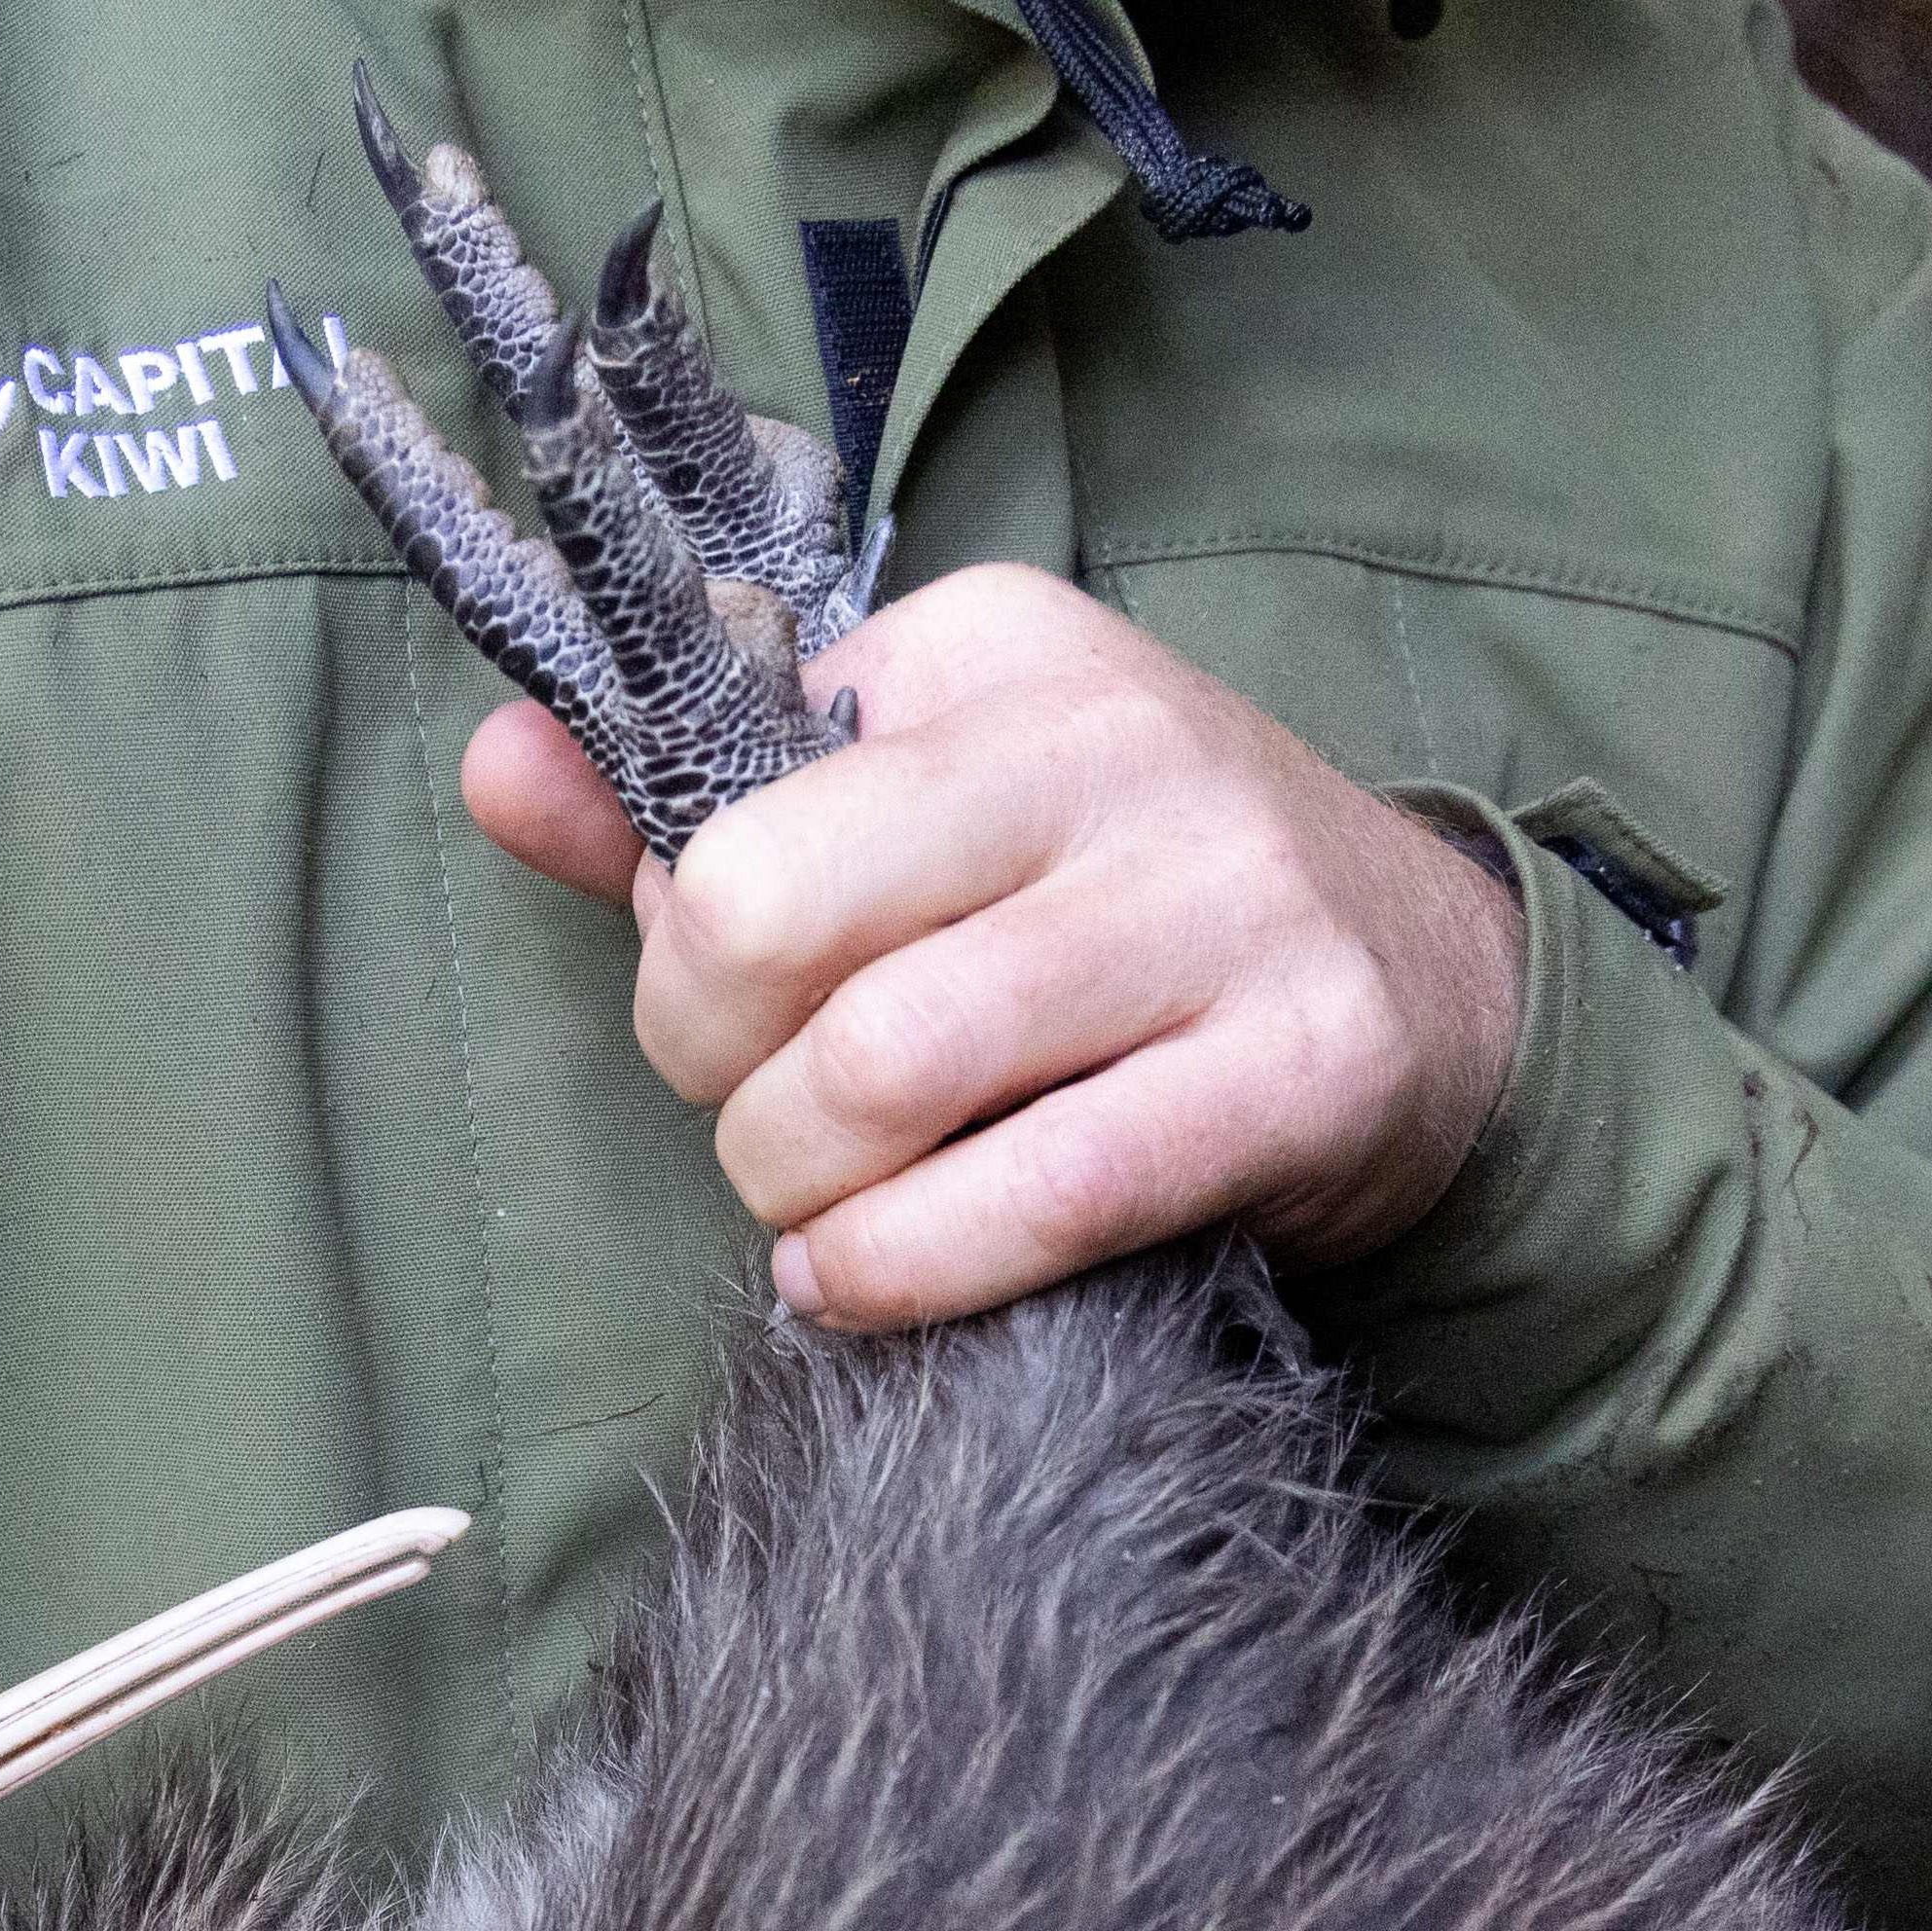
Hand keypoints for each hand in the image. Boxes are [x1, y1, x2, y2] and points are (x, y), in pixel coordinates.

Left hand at [464, 561, 1527, 1329]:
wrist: (1433, 991)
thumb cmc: (1109, 914)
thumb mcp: (912, 815)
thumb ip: (685, 805)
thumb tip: (498, 766)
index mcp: (985, 652)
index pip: (719, 803)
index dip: (683, 949)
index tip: (745, 1007)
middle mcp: (1108, 744)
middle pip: (763, 921)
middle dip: (712, 1069)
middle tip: (769, 1121)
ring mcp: (1220, 901)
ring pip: (881, 1069)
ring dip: (803, 1187)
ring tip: (829, 1208)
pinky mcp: (1300, 1067)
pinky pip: (1038, 1193)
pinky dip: (906, 1266)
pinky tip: (864, 1278)